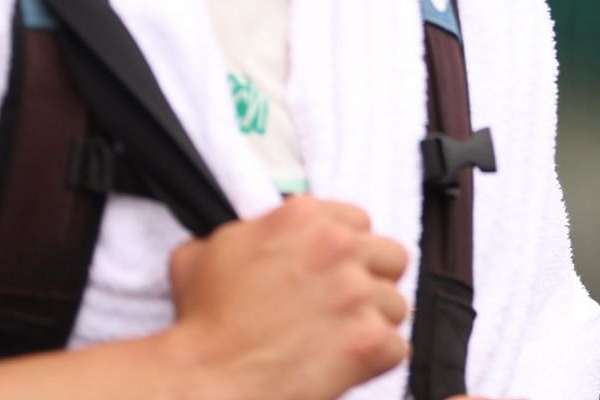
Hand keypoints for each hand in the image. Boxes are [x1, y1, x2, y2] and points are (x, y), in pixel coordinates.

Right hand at [166, 196, 409, 399]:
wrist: (206, 381)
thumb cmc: (202, 327)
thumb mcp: (203, 253)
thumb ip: (244, 233)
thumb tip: (255, 233)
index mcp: (302, 218)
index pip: (358, 221)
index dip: (346, 252)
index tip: (334, 272)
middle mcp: (336, 247)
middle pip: (390, 257)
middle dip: (372, 282)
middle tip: (344, 308)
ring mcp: (357, 292)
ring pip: (396, 305)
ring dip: (372, 325)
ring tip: (336, 344)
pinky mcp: (370, 338)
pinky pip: (397, 348)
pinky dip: (374, 363)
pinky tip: (343, 368)